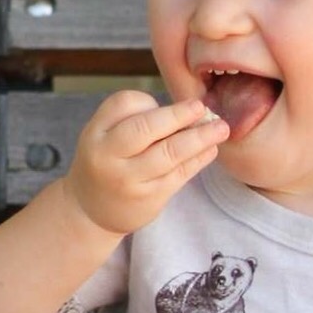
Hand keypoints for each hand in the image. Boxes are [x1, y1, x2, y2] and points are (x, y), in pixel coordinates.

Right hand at [62, 89, 227, 235]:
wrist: (91, 211)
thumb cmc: (105, 162)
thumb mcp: (103, 136)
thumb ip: (132, 118)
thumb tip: (184, 111)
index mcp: (96, 133)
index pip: (123, 104)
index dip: (148, 101)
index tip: (162, 104)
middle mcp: (109, 156)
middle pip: (145, 129)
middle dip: (177, 116)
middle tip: (201, 107)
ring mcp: (130, 179)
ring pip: (169, 153)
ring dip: (199, 138)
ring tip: (221, 128)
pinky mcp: (150, 198)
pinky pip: (180, 174)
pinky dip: (199, 159)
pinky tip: (211, 149)